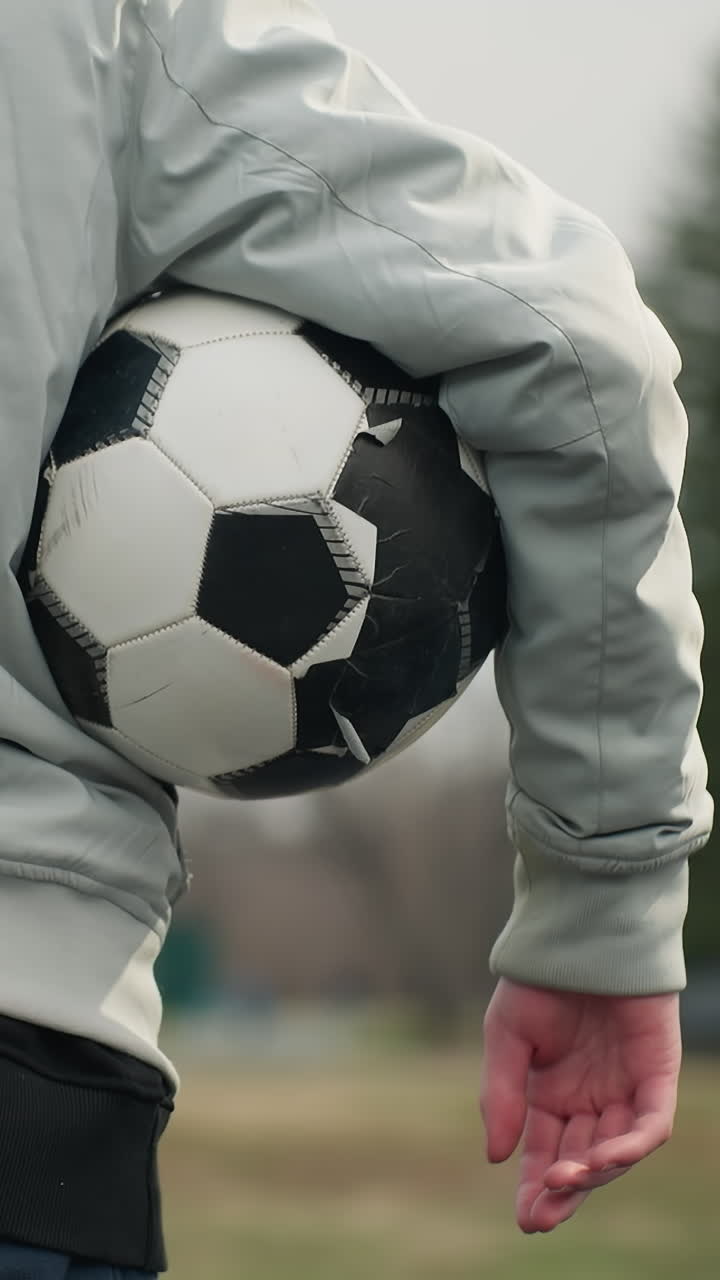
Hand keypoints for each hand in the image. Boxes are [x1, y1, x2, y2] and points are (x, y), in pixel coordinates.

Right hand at [479, 977, 680, 1233]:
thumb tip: (496, 1157)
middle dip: (563, 1193)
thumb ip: (503, 1094)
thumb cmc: (540, 981)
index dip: (537, 1188)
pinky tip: (602, 1157)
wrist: (580, 934)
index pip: (545, 1154)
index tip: (527, 1218)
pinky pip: (649, 1125)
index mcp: (550, 1094)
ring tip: (566, 1178)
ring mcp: (625, 1089)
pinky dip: (630, 1147)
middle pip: (580, 1163)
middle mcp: (589, 1099)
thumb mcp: (507, 1037)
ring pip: (616, 1152)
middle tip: (542, 1216)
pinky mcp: (657, 1076)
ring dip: (593, 1173)